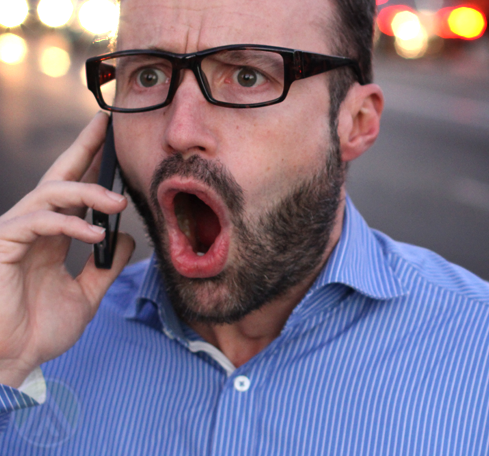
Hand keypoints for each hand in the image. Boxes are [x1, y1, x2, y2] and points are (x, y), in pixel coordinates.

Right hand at [0, 112, 134, 387]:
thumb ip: (106, 266)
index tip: (113, 139)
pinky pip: (39, 221)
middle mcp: (35, 228)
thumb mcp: (88, 294)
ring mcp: (16, 233)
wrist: (14, 360)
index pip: (75, 192)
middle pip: (60, 176)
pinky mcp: (3, 244)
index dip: (91, 164)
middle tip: (108, 124)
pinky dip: (71, 224)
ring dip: (87, 192)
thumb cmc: (42, 329)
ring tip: (119, 202)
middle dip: (84, 148)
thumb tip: (126, 238)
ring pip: (50, 193)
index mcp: (53, 237)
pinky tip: (96, 234)